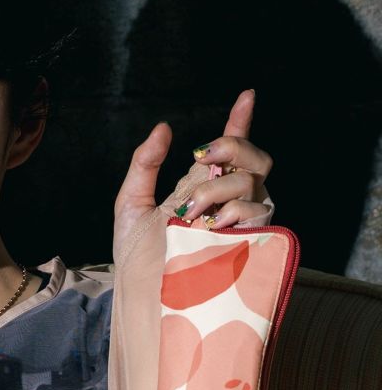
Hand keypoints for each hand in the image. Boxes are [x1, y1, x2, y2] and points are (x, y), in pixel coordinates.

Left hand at [113, 90, 272, 254]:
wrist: (142, 294)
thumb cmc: (136, 257)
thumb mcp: (130, 204)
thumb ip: (145, 164)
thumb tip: (164, 129)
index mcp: (201, 188)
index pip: (231, 149)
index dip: (241, 121)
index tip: (246, 95)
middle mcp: (226, 203)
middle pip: (255, 160)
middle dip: (233, 147)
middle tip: (202, 157)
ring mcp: (240, 223)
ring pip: (253, 183)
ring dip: (220, 187)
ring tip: (190, 212)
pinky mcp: (249, 244)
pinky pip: (260, 213)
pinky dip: (235, 210)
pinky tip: (211, 223)